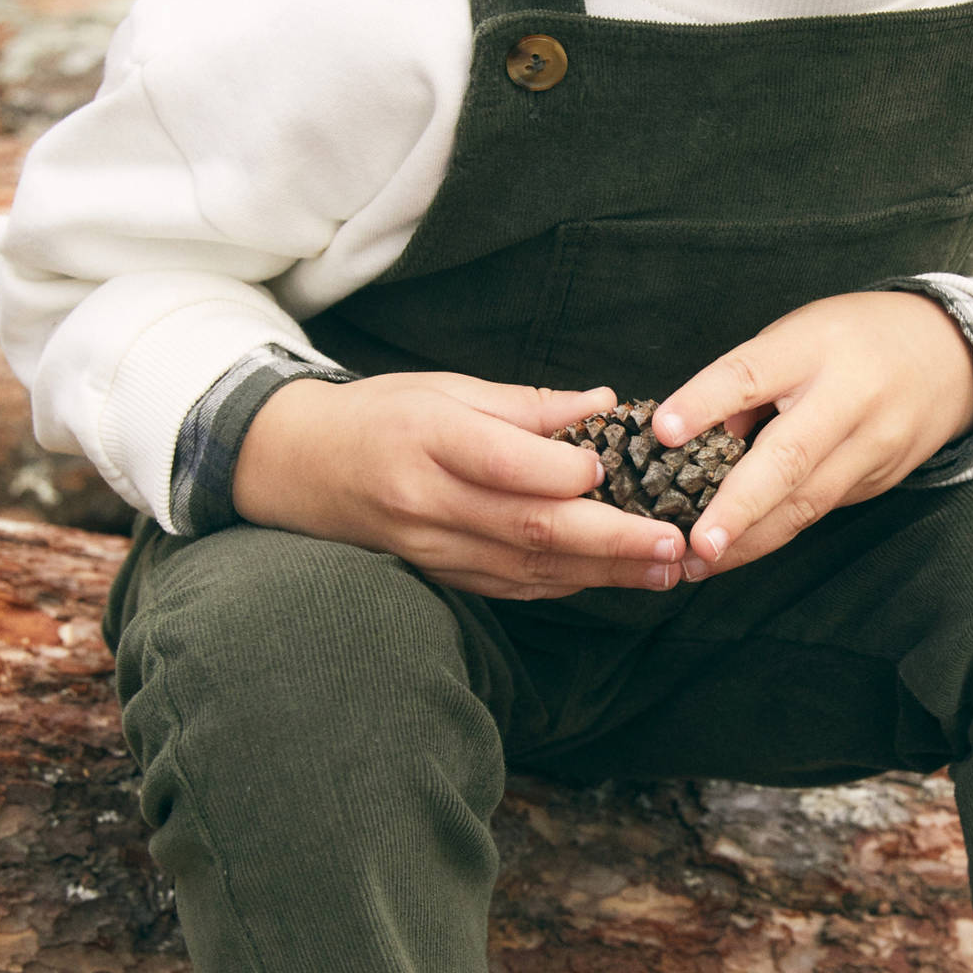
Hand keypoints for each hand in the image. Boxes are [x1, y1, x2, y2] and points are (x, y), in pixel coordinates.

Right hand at [232, 372, 688, 596]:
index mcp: (428, 439)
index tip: (613, 470)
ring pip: (528, 567)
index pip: (502, 463)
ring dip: (603, 572)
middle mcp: (428, 500)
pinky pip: (512, 585)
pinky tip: (615, 577)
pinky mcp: (441, 574)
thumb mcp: (444, 388)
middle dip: (610, 540)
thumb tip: (603, 404)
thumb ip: (526, 404)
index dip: (560, 473)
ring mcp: (432, 546)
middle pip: (528, 527)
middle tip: (673, 544)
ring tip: (666, 568)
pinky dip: (566, 583)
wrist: (299, 468)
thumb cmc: (379, 415)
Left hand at [654, 291, 972, 578]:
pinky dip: (773, 533)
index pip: (751, 374)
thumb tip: (693, 436)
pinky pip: (818, 510)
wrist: (950, 357)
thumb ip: (748, 381)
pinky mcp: (878, 481)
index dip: (706, 402)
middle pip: (788, 457)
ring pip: (806, 502)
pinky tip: (737, 551)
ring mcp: (871, 446)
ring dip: (750, 540)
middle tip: (697, 543)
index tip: (663, 431)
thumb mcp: (798, 334)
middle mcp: (848, 398)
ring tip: (698, 564)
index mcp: (813, 347)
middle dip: (738, 506)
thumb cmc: (852, 339)